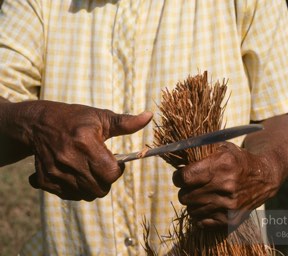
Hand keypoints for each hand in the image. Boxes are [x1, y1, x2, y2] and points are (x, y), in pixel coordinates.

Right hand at [1, 100, 151, 200]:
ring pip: (86, 195)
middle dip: (106, 180)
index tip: (115, 161)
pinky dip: (75, 189)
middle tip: (101, 165)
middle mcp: (69, 159)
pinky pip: (69, 196)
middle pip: (100, 189)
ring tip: (88, 168)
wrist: (38, 124)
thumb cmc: (75, 119)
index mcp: (85, 142)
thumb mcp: (100, 117)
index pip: (111, 173)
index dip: (117, 169)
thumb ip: (126, 122)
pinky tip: (74, 172)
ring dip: (92, 185)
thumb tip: (149, 116)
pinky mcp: (45, 180)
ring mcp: (55, 172)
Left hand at [172, 142, 278, 229]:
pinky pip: (200, 222)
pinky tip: (207, 204)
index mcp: (221, 166)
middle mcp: (225, 187)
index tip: (180, 176)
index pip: (185, 178)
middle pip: (185, 196)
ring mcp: (228, 206)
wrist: (264, 178)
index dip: (178, 177)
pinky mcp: (230, 220)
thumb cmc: (239, 160)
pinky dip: (200, 214)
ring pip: (191, 210)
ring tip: (202, 193)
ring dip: (193, 202)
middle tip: (192, 185)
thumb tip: (176, 156)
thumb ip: (200, 151)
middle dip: (185, 189)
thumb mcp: (223, 148)